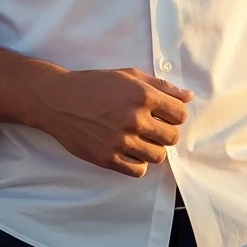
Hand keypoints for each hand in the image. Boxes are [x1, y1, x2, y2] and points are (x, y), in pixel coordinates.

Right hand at [28, 67, 192, 177]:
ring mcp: (121, 141)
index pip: (180, 114)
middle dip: (166, 132)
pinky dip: (138, 163)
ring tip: (140, 139)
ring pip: (158, 156)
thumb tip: (188, 97)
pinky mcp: (108, 158)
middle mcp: (134, 119)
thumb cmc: (94, 84)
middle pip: (172, 137)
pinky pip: (138, 170)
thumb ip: (161, 86)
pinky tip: (129, 150)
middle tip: (151, 127)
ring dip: (153, 148)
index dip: (175, 114)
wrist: (59, 100)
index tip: (164, 114)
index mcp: (142, 95)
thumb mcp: (129, 76)